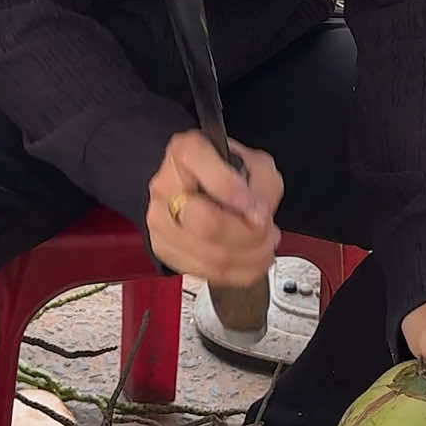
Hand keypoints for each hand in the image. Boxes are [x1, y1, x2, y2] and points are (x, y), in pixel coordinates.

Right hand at [147, 131, 282, 283]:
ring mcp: (160, 220)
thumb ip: (263, 182)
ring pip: (210, 255)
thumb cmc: (227, 174)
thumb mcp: (255, 164)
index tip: (259, 209)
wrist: (199, 188)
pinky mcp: (164, 249)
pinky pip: (206, 272)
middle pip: (207, 224)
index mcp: (186, 152)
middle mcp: (166, 185)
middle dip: (249, 234)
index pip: (202, 169)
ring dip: (249, 256)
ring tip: (264, 245)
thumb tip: (258, 215)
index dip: (235, 193)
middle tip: (266, 229)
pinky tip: (251, 259)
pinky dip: (239, 272)